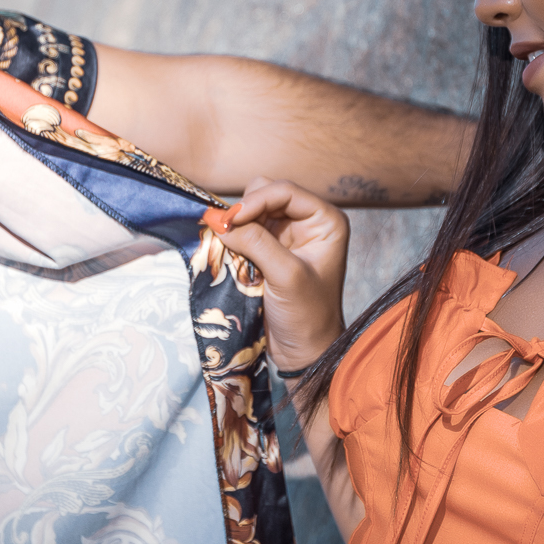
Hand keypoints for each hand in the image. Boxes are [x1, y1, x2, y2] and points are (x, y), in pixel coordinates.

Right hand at [220, 178, 348, 372]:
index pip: (284, 191)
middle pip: (265, 194)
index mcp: (325, 221)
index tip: (229, 222)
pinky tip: (228, 252)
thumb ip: (256, 242)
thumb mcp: (285, 276)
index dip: (254, 201)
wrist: (304, 352)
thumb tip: (218, 219)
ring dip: (237, 225)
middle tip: (227, 234)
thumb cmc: (307, 315)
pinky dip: (233, 238)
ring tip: (230, 246)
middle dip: (244, 211)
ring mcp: (286, 235)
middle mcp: (308, 222)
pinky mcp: (268, 251)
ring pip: (250, 211)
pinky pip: (243, 231)